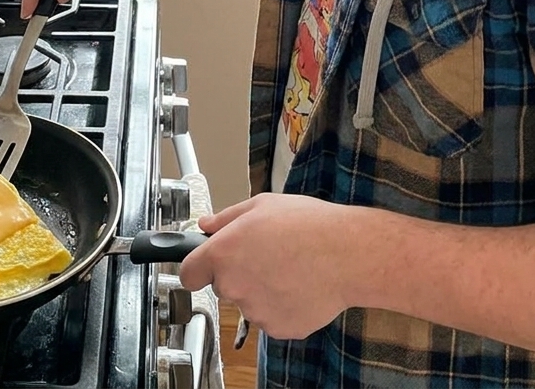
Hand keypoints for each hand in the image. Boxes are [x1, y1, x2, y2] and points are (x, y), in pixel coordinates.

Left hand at [178, 193, 365, 339]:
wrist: (346, 254)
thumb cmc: (307, 225)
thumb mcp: (261, 205)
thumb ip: (226, 218)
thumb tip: (206, 225)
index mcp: (223, 253)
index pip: (188, 273)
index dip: (195, 267)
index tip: (202, 266)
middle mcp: (233, 285)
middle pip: (222, 286)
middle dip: (237, 273)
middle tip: (265, 254)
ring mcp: (255, 311)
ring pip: (248, 302)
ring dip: (260, 289)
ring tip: (287, 266)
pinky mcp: (277, 328)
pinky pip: (270, 317)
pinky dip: (280, 305)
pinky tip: (298, 284)